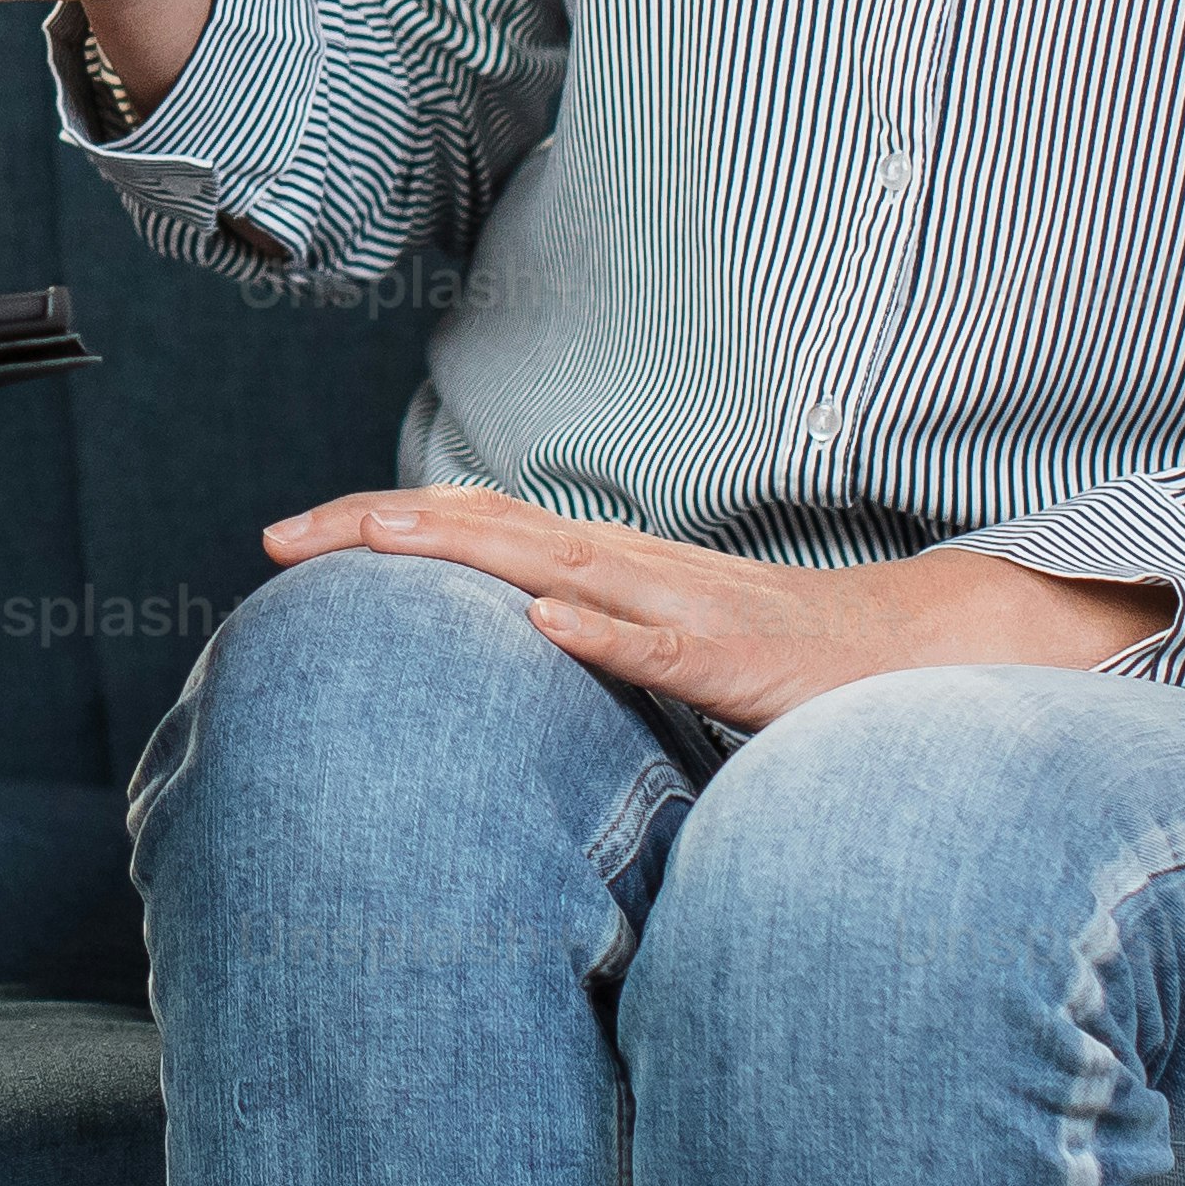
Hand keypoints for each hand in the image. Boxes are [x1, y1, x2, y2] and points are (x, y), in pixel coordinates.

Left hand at [263, 483, 1167, 732]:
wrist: (907, 656)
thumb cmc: (771, 658)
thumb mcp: (648, 638)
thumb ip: (571, 632)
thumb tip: (480, 647)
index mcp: (602, 562)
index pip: (469, 527)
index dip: (375, 526)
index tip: (281, 540)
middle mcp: (629, 566)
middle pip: (485, 529)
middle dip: (378, 529)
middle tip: (277, 536)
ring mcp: (683, 606)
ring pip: (557, 566)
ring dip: (463, 554)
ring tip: (376, 545)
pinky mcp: (736, 659)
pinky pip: (662, 642)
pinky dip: (600, 630)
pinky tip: (542, 625)